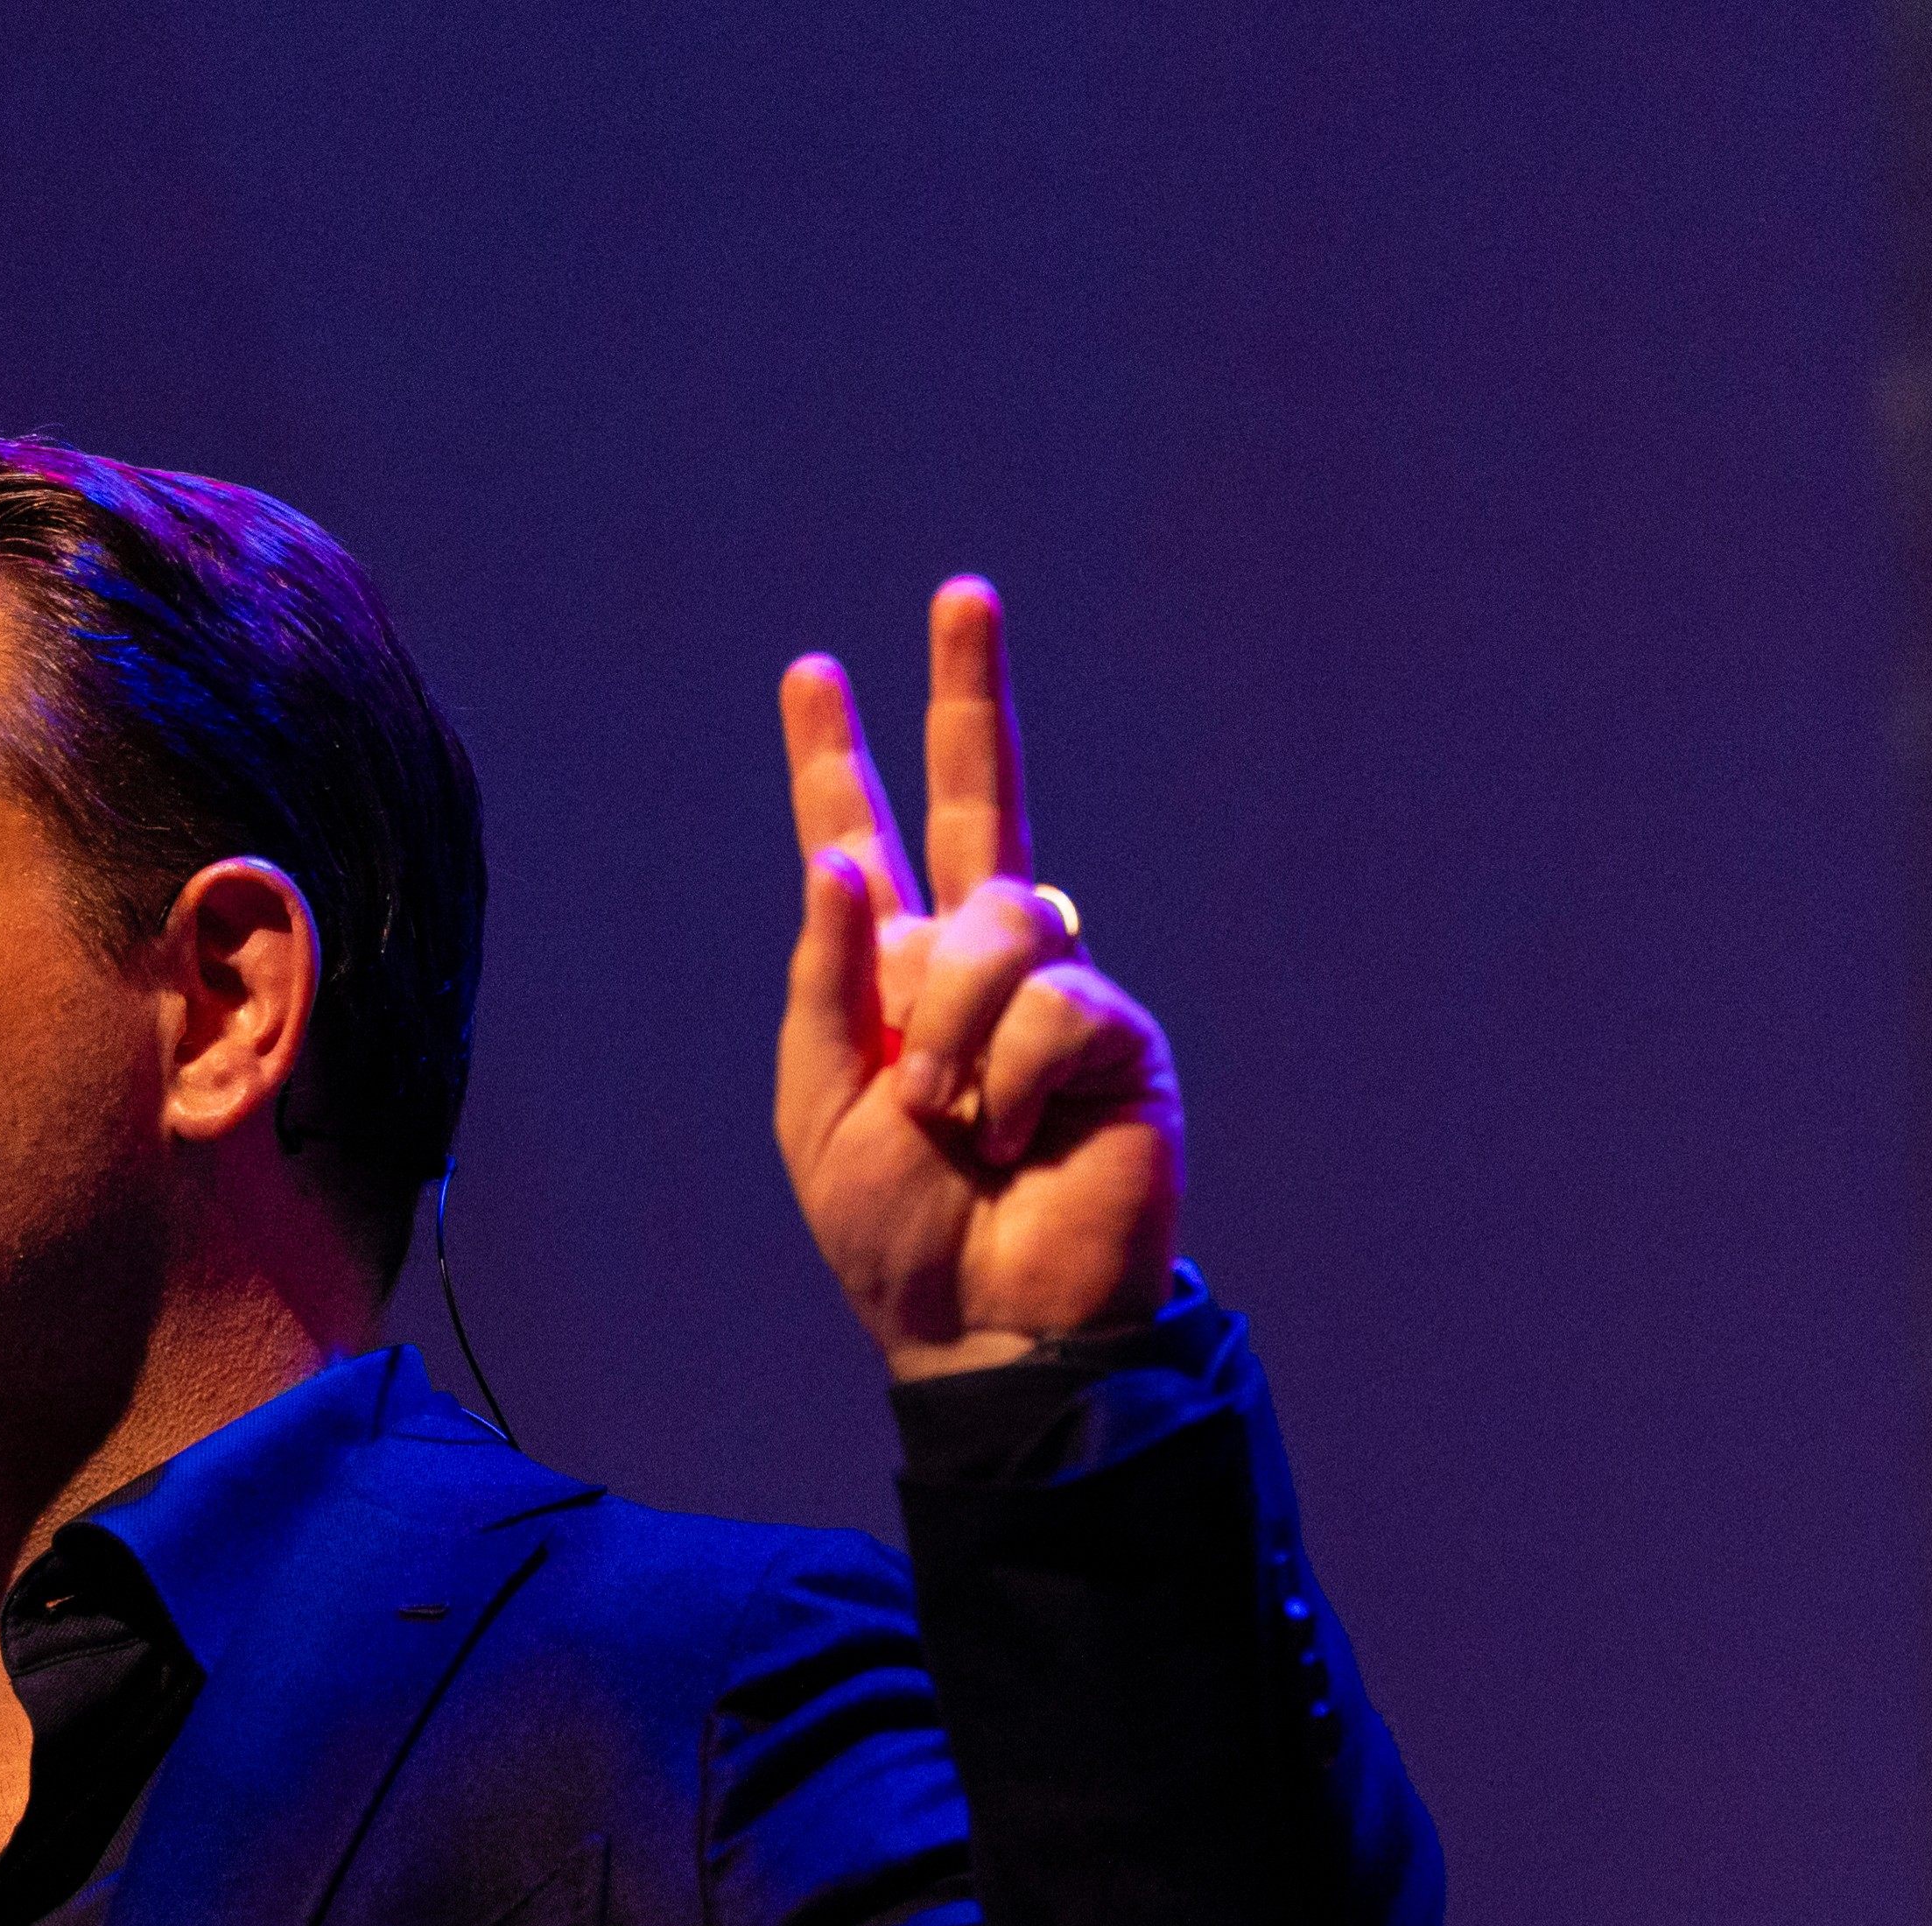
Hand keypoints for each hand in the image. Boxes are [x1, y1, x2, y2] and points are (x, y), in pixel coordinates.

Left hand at [774, 577, 1183, 1378]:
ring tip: (952, 1125)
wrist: (986, 1326)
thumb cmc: (897, 1233)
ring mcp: (1056, 991)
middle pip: (979, 800)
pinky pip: (1054, 1003)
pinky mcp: (1120, 1036)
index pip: (863, 846)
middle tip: (963, 593)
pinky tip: (1017, 1143)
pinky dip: (1012, 1082)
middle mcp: (979, 964)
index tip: (811, 674)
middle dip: (967, 693)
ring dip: (952, 1031)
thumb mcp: (819, 1105)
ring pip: (1002, 920)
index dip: (835, 763)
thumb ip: (827, 982)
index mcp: (892, 975)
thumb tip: (842, 864)